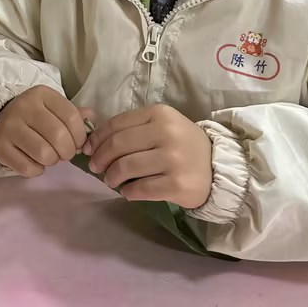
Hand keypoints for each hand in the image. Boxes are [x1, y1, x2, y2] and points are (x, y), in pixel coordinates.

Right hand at [0, 86, 90, 176]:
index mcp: (41, 94)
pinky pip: (27, 168)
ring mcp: (9, 127)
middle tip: (64, 153)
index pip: (71, 117)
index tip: (78, 143)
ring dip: (52, 161)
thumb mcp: (53, 108)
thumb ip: (73, 115)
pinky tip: (35, 162)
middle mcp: (24, 107)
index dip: (80, 136)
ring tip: (49, 156)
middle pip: (59, 136)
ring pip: (44, 153)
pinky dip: (37, 170)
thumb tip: (92, 119)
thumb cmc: (34, 116)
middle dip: (67, 151)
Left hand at [83, 104, 212, 209]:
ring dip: (112, 177)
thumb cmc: (182, 145)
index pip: (116, 124)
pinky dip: (128, 192)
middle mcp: (166, 133)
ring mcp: (173, 159)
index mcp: (159, 114)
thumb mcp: (162, 126)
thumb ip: (132, 130)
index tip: (88, 150)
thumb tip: (92, 144)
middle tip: (96, 168)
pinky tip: (128, 192)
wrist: (219, 167)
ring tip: (111, 181)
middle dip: (100, 159)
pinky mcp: (177, 184)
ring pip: (126, 167)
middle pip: (117, 146)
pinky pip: (140, 189)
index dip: (97, 139)